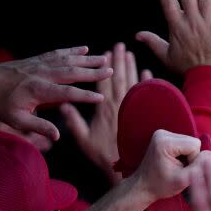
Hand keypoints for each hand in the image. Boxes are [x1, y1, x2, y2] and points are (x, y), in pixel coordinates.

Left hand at [0, 46, 111, 139]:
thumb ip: (38, 127)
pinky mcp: (37, 59)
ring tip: (104, 58)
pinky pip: (57, 53)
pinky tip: (84, 49)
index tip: (101, 98)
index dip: (85, 96)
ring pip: (67, 60)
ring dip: (87, 59)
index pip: (66, 93)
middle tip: (110, 70)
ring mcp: (39, 64)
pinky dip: (72, 50)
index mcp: (38, 90)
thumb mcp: (16, 120)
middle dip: (92, 72)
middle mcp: (41, 74)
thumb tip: (57, 135)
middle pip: (71, 72)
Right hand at [61, 43, 152, 183]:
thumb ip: (74, 122)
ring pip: (133, 83)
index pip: (104, 83)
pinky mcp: (142, 114)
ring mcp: (132, 109)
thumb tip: (63, 105)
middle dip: (120, 60)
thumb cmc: (103, 154)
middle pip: (120, 78)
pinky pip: (146, 95)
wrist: (127, 165)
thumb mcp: (84, 139)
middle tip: (120, 45)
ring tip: (131, 53)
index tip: (105, 53)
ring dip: (132, 67)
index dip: (104, 67)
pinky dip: (147, 82)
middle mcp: (120, 105)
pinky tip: (147, 71)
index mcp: (105, 109)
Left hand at [133, 129, 201, 202]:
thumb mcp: (183, 180)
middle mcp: (162, 133)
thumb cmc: (161, 185)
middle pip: (193, 142)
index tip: (181, 171)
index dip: (193, 160)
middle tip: (178, 169)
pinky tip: (174, 162)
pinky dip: (183, 154)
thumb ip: (199, 166)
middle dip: (191, 157)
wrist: (143, 186)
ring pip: (191, 143)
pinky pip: (185, 143)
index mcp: (165, 142)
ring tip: (175, 166)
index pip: (195, 145)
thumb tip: (210, 154)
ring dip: (188, 156)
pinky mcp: (164, 136)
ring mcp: (162, 133)